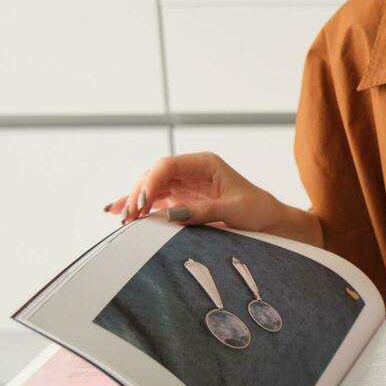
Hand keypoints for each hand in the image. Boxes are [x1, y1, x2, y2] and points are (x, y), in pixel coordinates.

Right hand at [102, 151, 291, 234]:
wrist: (268, 221)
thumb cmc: (257, 211)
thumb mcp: (233, 211)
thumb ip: (203, 211)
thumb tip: (170, 214)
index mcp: (205, 164)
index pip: (168, 166)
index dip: (151, 182)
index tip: (142, 203)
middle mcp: (192, 170)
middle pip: (155, 175)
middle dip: (139, 194)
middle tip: (129, 217)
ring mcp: (185, 184)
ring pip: (151, 187)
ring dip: (135, 202)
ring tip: (122, 220)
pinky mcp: (182, 199)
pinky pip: (155, 200)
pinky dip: (139, 206)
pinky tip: (117, 211)